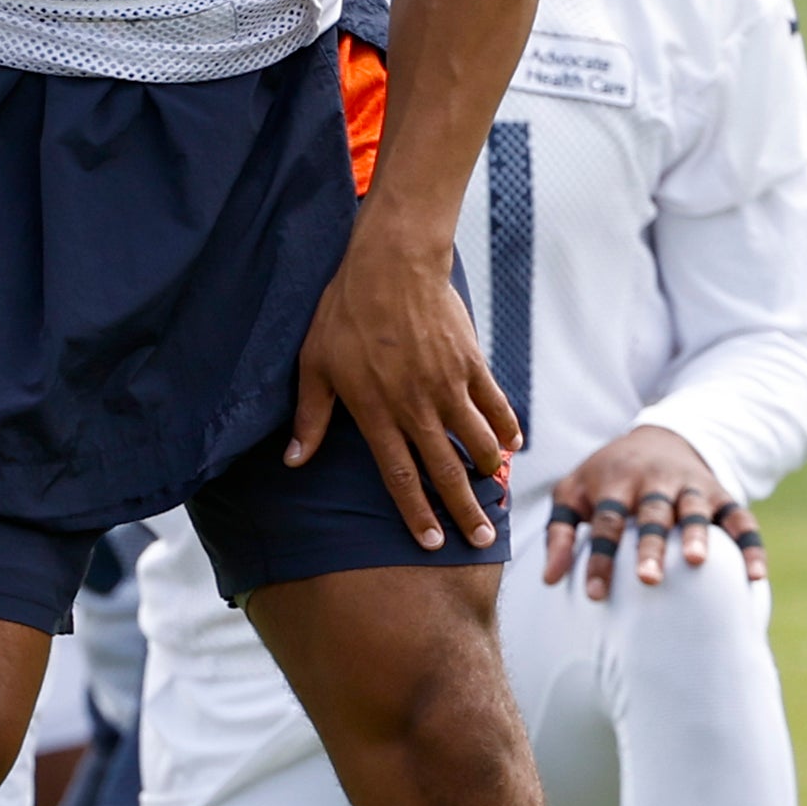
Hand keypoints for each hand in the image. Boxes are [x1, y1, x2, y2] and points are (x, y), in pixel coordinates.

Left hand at [286, 226, 516, 552]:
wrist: (392, 263)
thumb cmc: (346, 312)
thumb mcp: (314, 365)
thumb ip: (310, 417)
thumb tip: (293, 460)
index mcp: (377, 413)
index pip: (400, 476)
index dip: (416, 513)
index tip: (431, 542)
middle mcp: (417, 407)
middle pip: (445, 470)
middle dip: (463, 510)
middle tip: (479, 539)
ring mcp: (448, 386)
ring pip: (477, 441)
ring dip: (489, 473)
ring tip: (496, 496)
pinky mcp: (470, 363)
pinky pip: (494, 403)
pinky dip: (506, 426)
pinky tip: (512, 444)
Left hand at [544, 423, 760, 599]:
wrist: (659, 438)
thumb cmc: (606, 478)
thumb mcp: (574, 493)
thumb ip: (560, 533)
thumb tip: (550, 580)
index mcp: (616, 481)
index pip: (607, 521)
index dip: (601, 557)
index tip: (595, 595)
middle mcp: (655, 481)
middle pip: (653, 514)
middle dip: (651, 545)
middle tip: (647, 579)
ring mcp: (691, 485)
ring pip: (696, 509)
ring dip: (697, 534)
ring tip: (697, 562)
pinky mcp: (721, 493)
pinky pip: (740, 518)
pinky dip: (750, 544)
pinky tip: (755, 577)